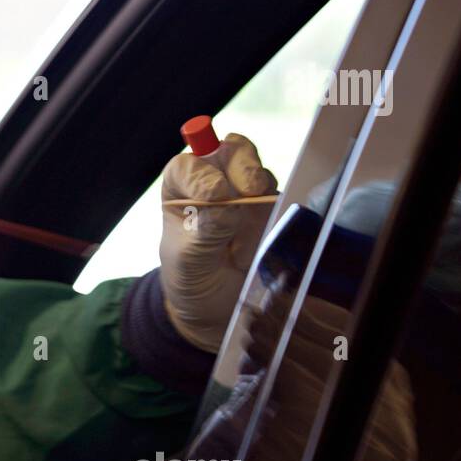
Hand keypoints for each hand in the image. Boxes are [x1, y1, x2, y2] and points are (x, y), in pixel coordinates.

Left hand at [159, 133, 276, 351]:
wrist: (217, 308)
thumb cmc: (191, 279)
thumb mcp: (189, 261)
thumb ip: (206, 231)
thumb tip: (227, 205)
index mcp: (181, 191)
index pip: (187, 165)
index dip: (201, 173)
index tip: (214, 195)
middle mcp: (214, 183)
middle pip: (230, 152)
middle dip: (242, 166)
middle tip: (249, 191)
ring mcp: (245, 195)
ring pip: (258, 172)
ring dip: (258, 192)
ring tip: (247, 230)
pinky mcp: (271, 211)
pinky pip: (280, 198)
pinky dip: (276, 211)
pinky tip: (263, 237)